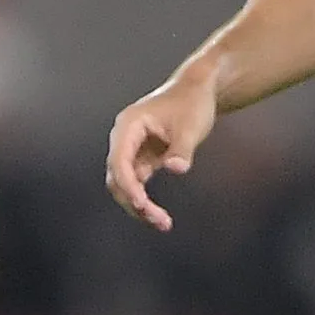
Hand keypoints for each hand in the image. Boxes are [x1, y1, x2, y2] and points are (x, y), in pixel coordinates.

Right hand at [104, 77, 216, 231]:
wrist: (196, 91)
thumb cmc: (191, 103)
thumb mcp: (191, 127)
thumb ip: (182, 150)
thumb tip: (176, 169)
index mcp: (129, 125)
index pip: (119, 160)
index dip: (128, 185)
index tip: (142, 204)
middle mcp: (125, 138)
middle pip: (117, 176)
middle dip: (133, 201)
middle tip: (159, 221)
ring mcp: (132, 148)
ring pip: (125, 184)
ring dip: (138, 205)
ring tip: (162, 223)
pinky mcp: (142, 157)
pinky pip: (136, 183)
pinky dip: (144, 200)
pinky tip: (159, 216)